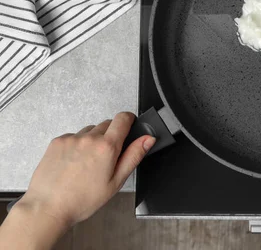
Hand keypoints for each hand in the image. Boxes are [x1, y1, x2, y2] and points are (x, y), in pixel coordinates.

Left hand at [20, 112, 154, 227]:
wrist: (48, 207)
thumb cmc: (81, 200)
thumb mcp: (116, 182)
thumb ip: (134, 156)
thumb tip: (148, 139)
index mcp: (107, 147)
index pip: (123, 118)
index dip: (129, 119)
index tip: (130, 125)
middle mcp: (89, 138)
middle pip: (107, 124)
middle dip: (111, 136)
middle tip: (107, 158)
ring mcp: (71, 138)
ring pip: (90, 131)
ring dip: (93, 140)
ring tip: (87, 163)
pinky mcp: (57, 142)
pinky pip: (74, 136)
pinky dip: (77, 145)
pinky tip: (74, 163)